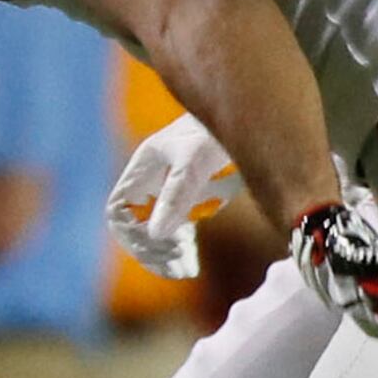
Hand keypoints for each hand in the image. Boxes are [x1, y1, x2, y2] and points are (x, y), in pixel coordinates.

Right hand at [109, 114, 236, 281]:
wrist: (258, 109)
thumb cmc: (223, 130)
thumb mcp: (196, 163)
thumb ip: (175, 196)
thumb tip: (154, 234)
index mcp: (145, 165)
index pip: (120, 209)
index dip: (132, 235)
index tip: (159, 253)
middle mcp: (155, 175)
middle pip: (137, 222)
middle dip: (152, 248)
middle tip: (176, 268)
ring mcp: (174, 183)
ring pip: (156, 226)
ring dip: (166, 249)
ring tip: (184, 267)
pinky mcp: (195, 188)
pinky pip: (178, 222)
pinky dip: (182, 240)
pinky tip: (192, 253)